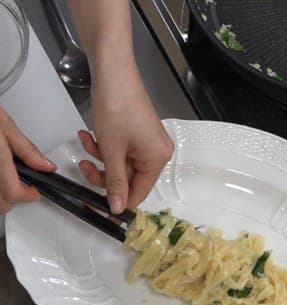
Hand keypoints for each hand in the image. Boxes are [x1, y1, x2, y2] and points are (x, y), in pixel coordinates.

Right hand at [0, 106, 56, 213]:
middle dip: (13, 198)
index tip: (34, 190)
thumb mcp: (4, 125)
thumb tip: (45, 166)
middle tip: (21, 185)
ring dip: (0, 197)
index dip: (29, 195)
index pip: (13, 193)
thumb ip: (26, 150)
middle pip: (1, 204)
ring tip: (4, 180)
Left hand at [77, 77, 173, 213]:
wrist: (113, 74)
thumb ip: (115, 181)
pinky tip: (91, 134)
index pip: (139, 192)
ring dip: (101, 157)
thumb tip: (117, 206)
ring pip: (121, 164)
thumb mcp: (112, 150)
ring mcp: (148, 142)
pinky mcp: (138, 133)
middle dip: (104, 172)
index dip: (118, 199)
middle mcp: (157, 151)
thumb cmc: (118, 104)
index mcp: (157, 158)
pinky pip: (120, 150)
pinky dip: (104, 146)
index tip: (100, 204)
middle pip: (129, 178)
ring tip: (88, 142)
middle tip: (86, 167)